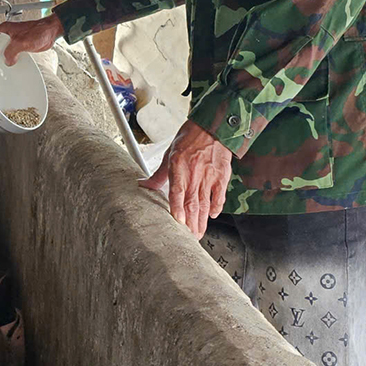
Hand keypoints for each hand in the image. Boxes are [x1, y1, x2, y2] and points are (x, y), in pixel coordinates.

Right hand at [0, 15, 63, 65]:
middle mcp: (7, 34)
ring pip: (3, 49)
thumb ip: (12, 51)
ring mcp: (14, 39)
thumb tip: (7, 60)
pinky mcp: (20, 45)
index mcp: (4, 29)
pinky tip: (10, 64)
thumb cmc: (39, 31)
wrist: (51, 32)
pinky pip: (11, 53)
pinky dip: (10, 58)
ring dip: (1, 56)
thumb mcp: (22, 42)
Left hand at [140, 120, 232, 237]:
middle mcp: (195, 173)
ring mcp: (210, 175)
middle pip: (192, 203)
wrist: (213, 127)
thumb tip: (143, 185)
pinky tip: (213, 216)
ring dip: (201, 220)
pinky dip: (216, 206)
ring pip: (205, 203)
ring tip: (198, 233)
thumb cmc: (189, 138)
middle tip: (188, 238)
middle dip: (190, 222)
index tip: (177, 221)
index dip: (177, 207)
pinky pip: (219, 195)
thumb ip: (158, 174)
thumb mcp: (170, 154)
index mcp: (179, 166)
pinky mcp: (222, 175)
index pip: (177, 191)